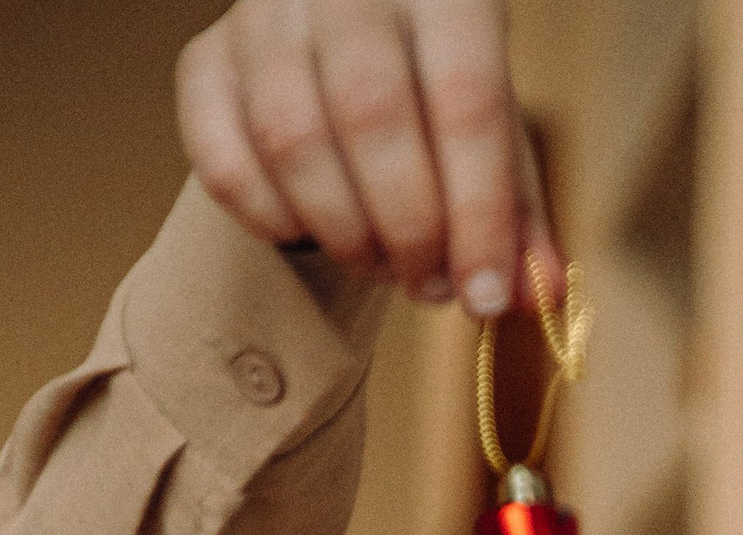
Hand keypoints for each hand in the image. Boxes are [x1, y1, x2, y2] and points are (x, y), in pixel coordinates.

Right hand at [177, 0, 560, 315]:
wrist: (342, 47)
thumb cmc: (434, 99)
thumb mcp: (494, 144)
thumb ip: (519, 220)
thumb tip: (538, 298)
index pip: (465, 98)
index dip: (478, 214)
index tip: (485, 298)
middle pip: (372, 113)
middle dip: (408, 229)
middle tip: (428, 285)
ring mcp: (263, 13)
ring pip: (293, 139)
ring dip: (344, 233)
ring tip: (378, 263)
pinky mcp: (203, 60)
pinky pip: (225, 162)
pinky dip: (274, 223)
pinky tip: (310, 234)